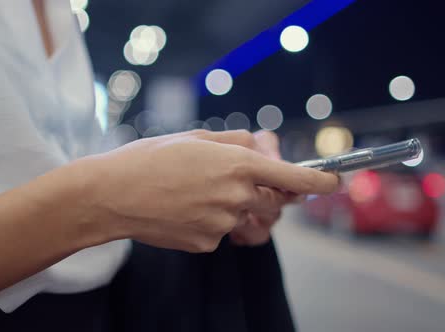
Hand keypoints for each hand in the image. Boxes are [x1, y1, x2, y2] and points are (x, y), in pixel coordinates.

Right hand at [82, 130, 338, 252]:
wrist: (112, 195)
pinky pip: (222, 233)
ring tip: (203, 193)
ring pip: (246, 217)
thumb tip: (262, 150)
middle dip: (269, 193)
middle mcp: (235, 196)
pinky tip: (186, 209)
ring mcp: (222, 223)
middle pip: (274, 201)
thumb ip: (236, 142)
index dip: (318, 181)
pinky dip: (212, 222)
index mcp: (236, 164)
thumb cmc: (149, 159)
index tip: (333, 182)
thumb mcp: (195, 138)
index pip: (292, 177)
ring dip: (237, 207)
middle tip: (243, 181)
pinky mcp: (206, 243)